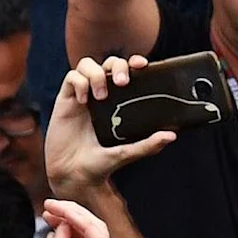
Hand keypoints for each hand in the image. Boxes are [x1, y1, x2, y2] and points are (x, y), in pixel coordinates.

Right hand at [45, 56, 177, 198]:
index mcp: (117, 102)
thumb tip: (171, 136)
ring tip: (100, 96)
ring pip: (87, 64)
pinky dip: (79, 83)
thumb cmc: (98, 165)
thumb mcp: (126, 154)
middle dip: (118, 65)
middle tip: (123, 82)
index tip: (143, 65)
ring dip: (96, 74)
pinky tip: (83, 101)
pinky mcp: (65, 100)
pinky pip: (72, 77)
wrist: (73, 175)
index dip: (133, 62)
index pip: (126, 72)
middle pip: (109, 62)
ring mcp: (82, 95)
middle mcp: (100, 95)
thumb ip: (147, 145)